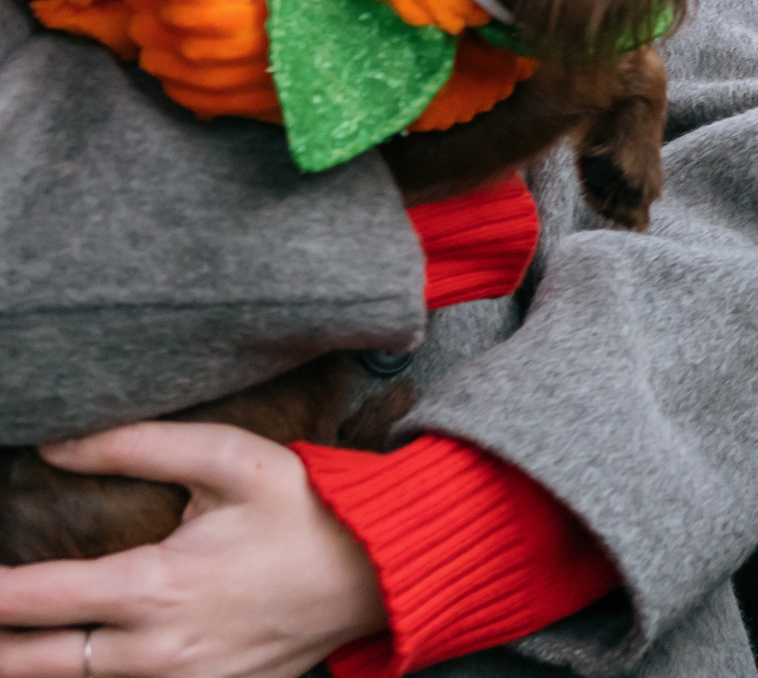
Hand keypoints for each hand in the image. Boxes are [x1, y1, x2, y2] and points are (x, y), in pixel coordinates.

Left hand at [0, 424, 386, 677]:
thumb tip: (56, 446)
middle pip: (30, 664)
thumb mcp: (231, 459)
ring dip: (36, 661)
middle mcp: (155, 652)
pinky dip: (95, 674)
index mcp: (154, 588)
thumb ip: (138, 446)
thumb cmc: (306, 509)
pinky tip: (82, 651)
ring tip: (13, 638)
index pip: (30, 601)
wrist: (378, 573)